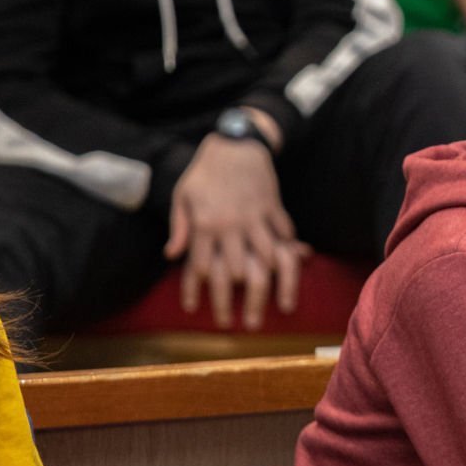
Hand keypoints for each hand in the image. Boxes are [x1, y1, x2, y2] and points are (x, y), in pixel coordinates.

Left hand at [165, 135, 306, 329]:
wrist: (236, 141)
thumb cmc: (205, 170)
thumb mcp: (183, 195)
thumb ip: (179, 227)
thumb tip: (172, 255)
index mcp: (205, 223)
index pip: (202, 266)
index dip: (199, 291)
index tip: (197, 311)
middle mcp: (231, 224)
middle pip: (238, 271)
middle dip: (240, 301)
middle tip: (243, 324)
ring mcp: (255, 217)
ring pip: (267, 257)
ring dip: (274, 283)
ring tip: (280, 305)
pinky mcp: (273, 207)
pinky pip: (284, 233)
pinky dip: (290, 248)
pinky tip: (293, 262)